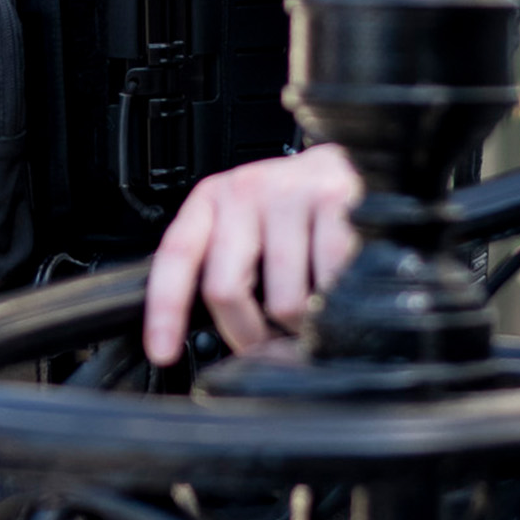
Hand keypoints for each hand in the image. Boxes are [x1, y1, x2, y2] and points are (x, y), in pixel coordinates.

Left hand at [143, 143, 361, 363]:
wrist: (356, 167)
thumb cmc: (298, 211)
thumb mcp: (251, 230)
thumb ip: (227, 273)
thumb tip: (228, 348)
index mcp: (214, 199)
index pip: (177, 255)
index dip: (166, 310)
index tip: (163, 353)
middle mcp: (247, 189)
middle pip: (226, 289)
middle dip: (247, 335)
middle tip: (267, 345)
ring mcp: (292, 192)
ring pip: (284, 301)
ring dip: (300, 326)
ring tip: (313, 307)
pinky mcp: (336, 201)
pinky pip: (329, 286)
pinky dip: (336, 306)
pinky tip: (339, 289)